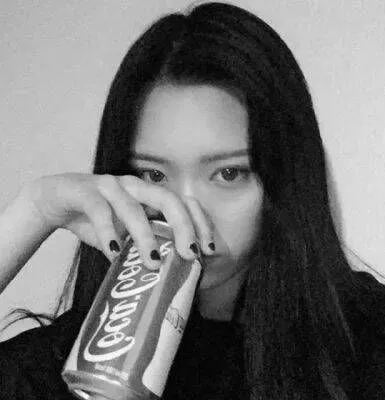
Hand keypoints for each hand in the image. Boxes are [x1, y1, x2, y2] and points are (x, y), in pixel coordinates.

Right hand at [19, 173, 214, 266]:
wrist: (54, 201)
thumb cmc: (96, 219)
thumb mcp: (124, 234)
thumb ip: (141, 248)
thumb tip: (166, 276)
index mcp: (148, 195)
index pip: (183, 202)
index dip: (200, 222)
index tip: (209, 250)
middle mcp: (134, 186)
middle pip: (168, 199)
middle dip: (184, 226)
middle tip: (191, 254)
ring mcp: (110, 186)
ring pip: (133, 207)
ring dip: (145, 236)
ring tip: (154, 262)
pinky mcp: (84, 191)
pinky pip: (98, 211)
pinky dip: (108, 232)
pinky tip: (114, 252)